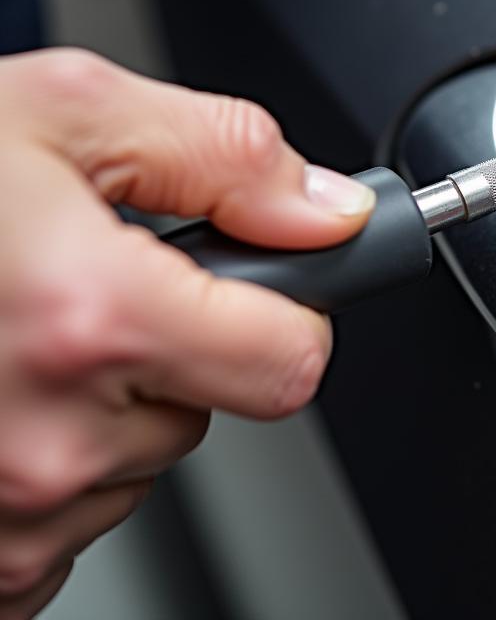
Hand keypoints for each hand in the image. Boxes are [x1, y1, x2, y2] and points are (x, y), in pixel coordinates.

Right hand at [0, 49, 374, 617]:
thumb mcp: (71, 114)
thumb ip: (226, 158)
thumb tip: (327, 211)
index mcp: (87, 321)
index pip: (291, 364)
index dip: (285, 313)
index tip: (256, 285)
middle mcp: (44, 444)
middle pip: (213, 406)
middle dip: (176, 343)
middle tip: (89, 285)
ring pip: (136, 462)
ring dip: (102, 399)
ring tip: (14, 329)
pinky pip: (67, 518)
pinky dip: (47, 455)